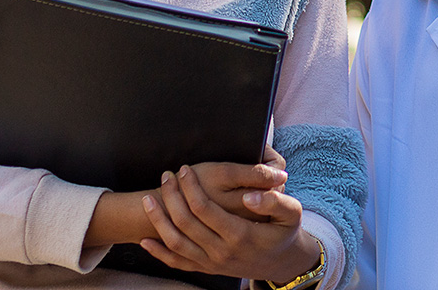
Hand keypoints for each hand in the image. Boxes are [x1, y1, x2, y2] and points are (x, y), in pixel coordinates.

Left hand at [140, 164, 319, 282]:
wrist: (282, 263)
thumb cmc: (285, 232)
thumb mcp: (292, 214)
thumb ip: (274, 202)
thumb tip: (250, 195)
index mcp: (240, 234)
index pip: (205, 209)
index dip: (191, 188)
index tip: (185, 170)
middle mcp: (221, 250)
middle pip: (186, 223)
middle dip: (172, 197)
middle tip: (166, 176)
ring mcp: (211, 261)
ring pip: (176, 243)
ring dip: (159, 221)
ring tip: (148, 200)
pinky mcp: (206, 268)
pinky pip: (177, 262)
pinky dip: (158, 252)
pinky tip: (145, 240)